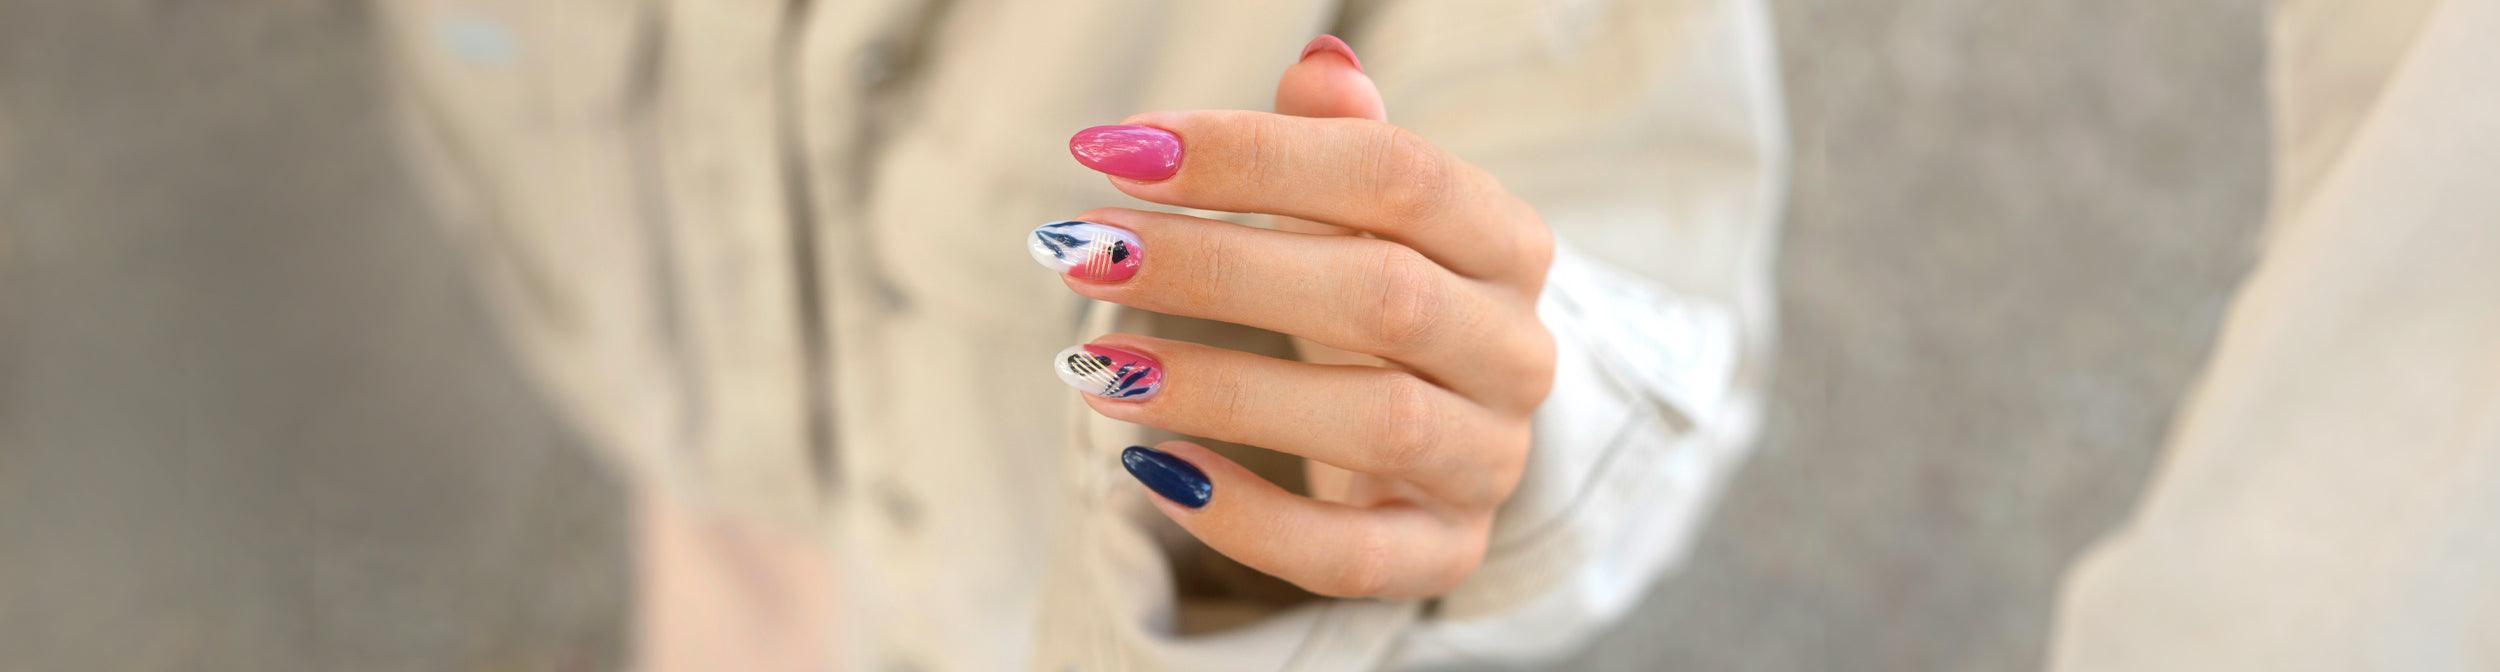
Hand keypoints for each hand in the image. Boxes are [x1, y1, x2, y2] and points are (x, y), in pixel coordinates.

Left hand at [1031, 36, 1554, 597]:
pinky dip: (1247, 519)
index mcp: (1507, 242)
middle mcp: (1516, 350)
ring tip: (1096, 366)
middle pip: (1381, 296)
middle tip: (1085, 248)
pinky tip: (1153, 470)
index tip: (1119, 150)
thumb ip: (1343, 142)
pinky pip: (1348, 552)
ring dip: (1221, 388)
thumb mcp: (1367, 214)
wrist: (1445, 433)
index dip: (1257, 155)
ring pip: (1373, 423)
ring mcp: (1487, 459)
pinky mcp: (1442, 551)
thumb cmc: (1380, 294)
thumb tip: (1320, 67)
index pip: (1397, 176)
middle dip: (1216, 269)